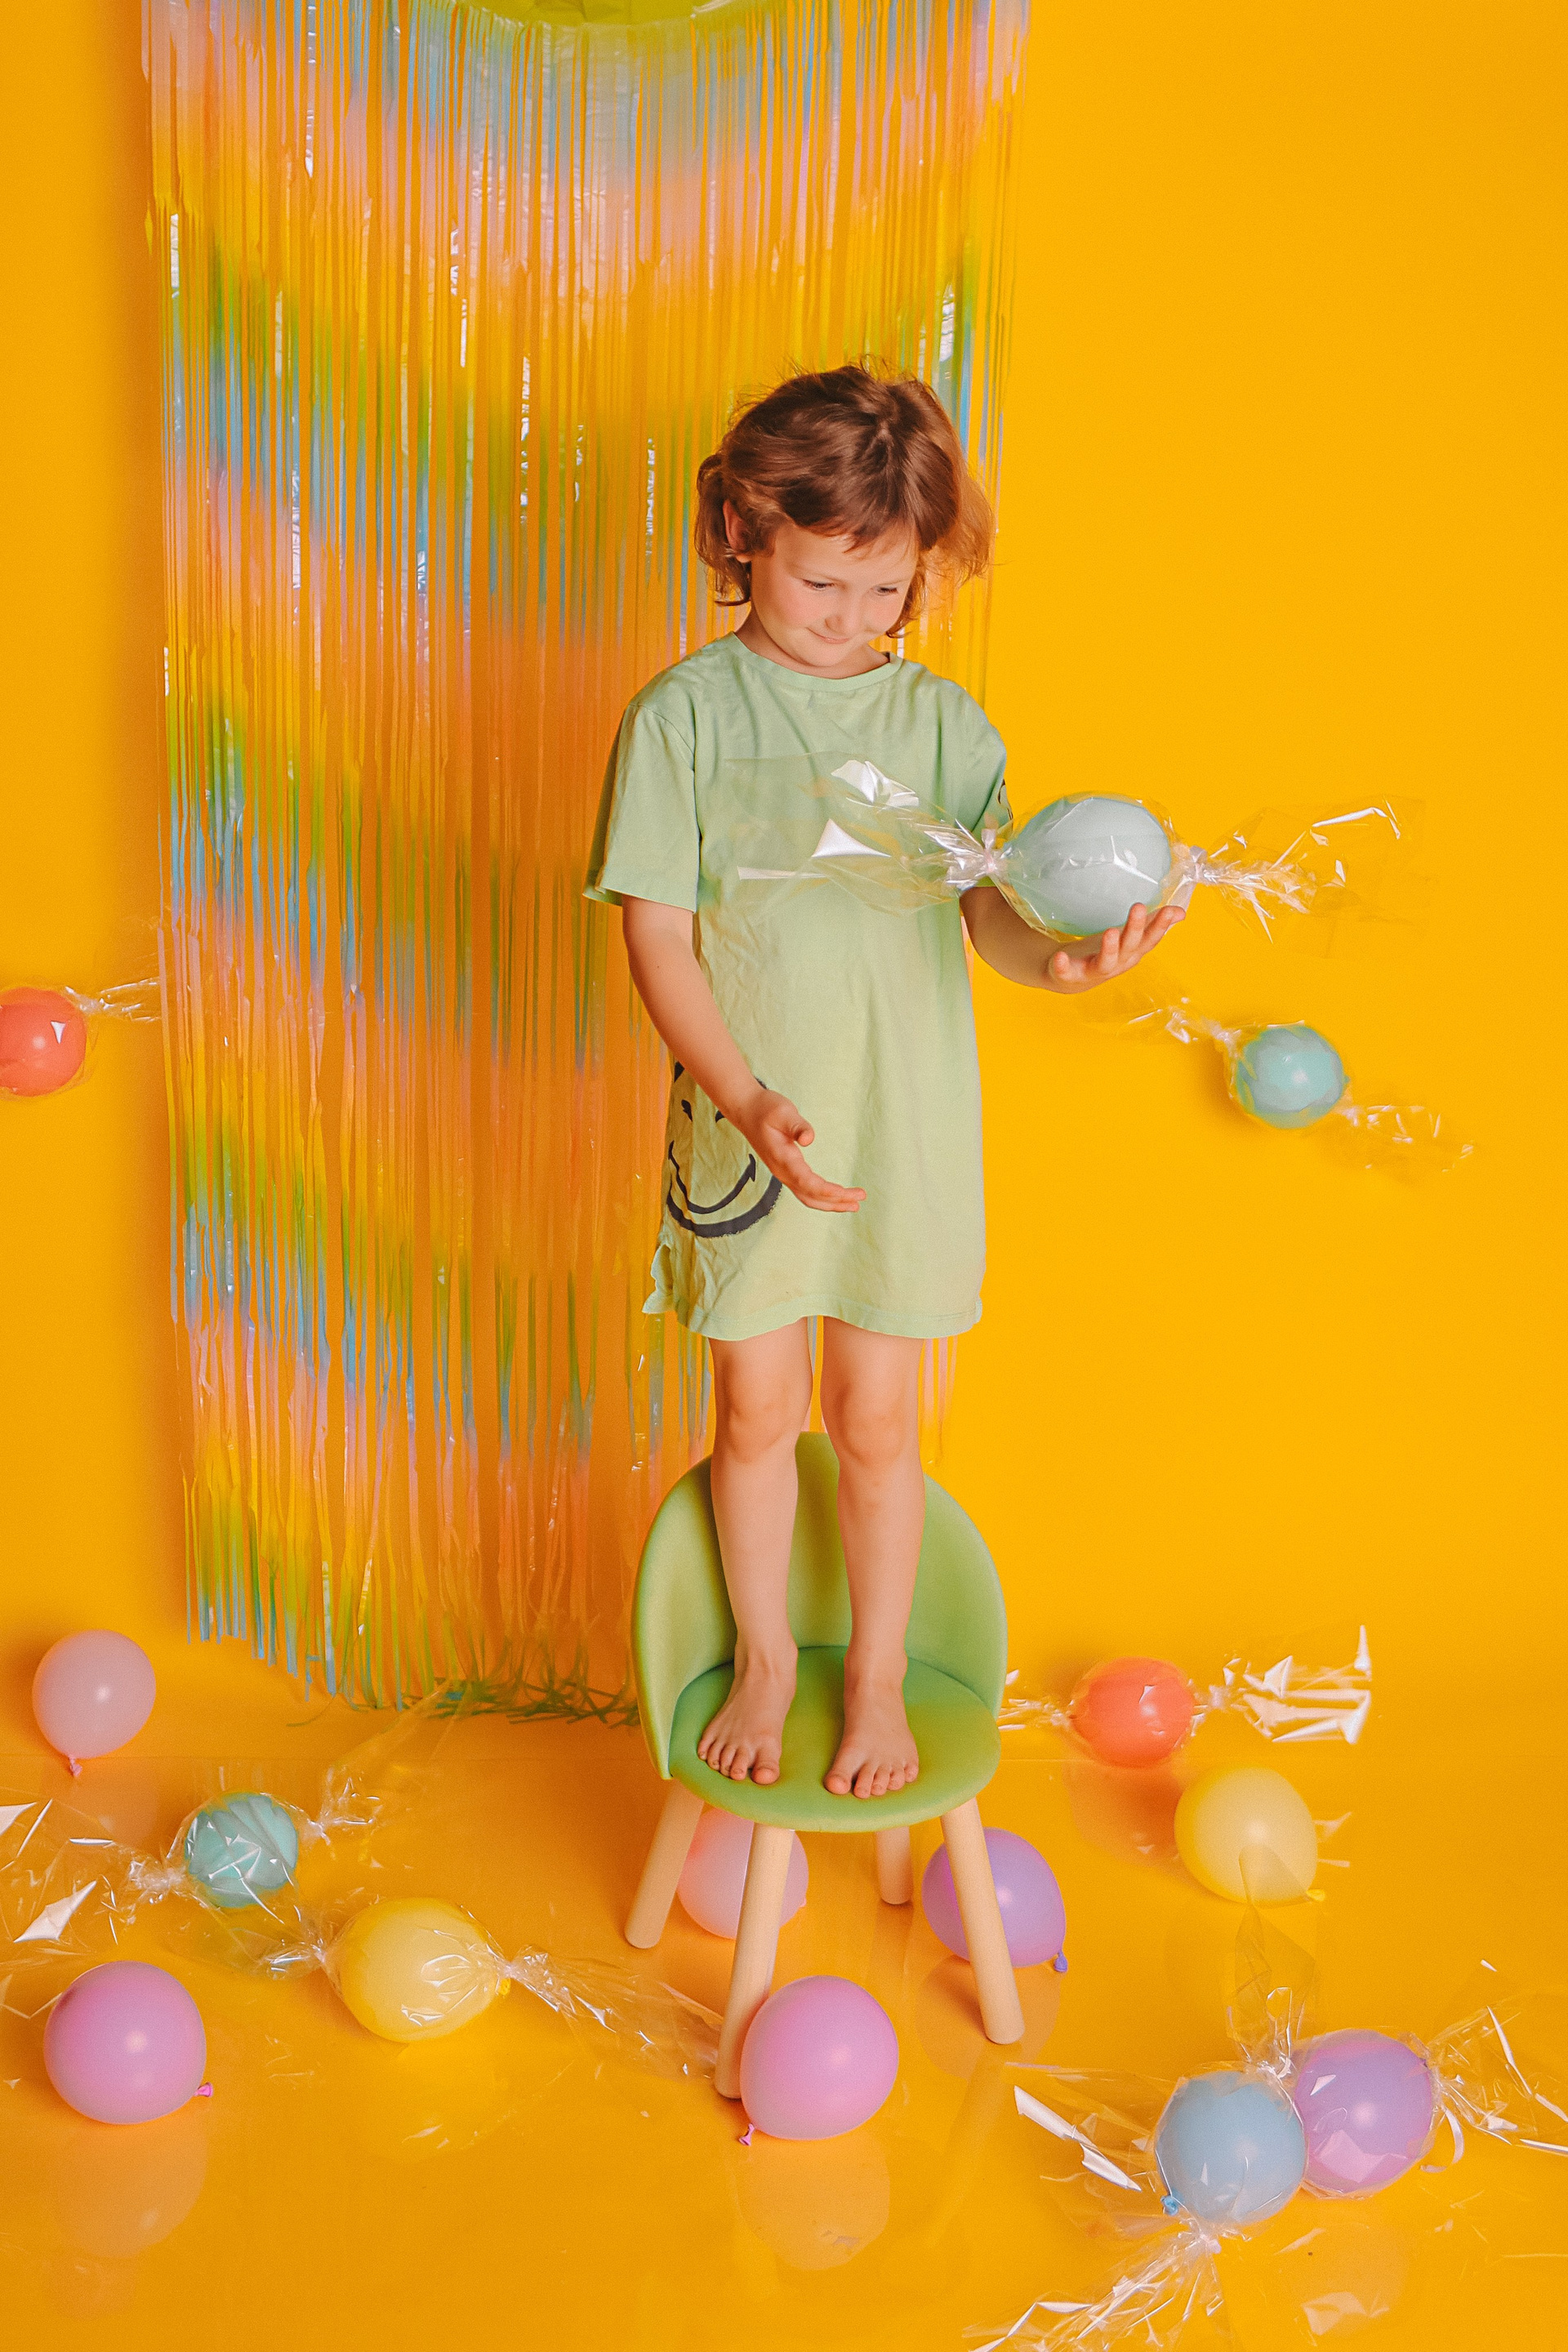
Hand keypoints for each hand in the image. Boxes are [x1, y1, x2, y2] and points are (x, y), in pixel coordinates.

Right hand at [734, 1087, 864, 1213]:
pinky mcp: (787, 1171)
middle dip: (836, 1201)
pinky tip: (836, 1197)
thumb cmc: (766, 1109)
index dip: (826, 1191)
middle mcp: (782, 1171)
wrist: (746, 1110)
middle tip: (860, 1198)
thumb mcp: (783, 1112)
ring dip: (831, 1204)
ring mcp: (783, 1173)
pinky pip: (805, 1192)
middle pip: (810, 1196)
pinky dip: (822, 1198)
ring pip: (808, 1198)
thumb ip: (797, 1125)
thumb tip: (809, 1139)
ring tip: (853, 1205)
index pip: (806, 1182)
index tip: (845, 1193)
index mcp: (782, 1158)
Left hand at [1046, 901, 1183, 990]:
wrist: (1072, 978)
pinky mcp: (1071, 975)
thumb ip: (1153, 924)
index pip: (1150, 940)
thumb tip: (1180, 911)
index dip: (1161, 926)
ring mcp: (1094, 971)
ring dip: (1109, 948)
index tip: (1170, 910)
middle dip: (1135, 929)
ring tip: (1110, 932)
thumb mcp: (1130, 939)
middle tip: (1138, 907)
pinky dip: (1064, 966)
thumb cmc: (1105, 953)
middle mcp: (1117, 963)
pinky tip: (1060, 957)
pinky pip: (1067, 972)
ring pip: (1106, 961)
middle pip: (1129, 947)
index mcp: (1132, 953)